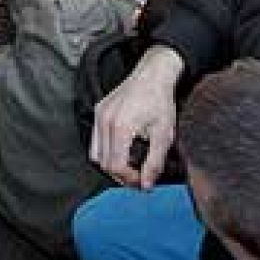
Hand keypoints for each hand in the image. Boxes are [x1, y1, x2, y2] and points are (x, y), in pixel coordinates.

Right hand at [90, 45, 182, 188]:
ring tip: (130, 166)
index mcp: (121, 126)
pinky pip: (95, 140)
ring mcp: (99, 115)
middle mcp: (105, 120)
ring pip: (96, 154)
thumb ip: (155, 162)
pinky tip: (122, 151)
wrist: (153, 74)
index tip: (143, 181)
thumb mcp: (164, 134)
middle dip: (121, 175)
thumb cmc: (160, 100)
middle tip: (138, 177)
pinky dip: (106, 151)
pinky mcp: (98, 111)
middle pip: (104, 163)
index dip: (129, 179)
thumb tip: (146, 185)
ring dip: (111, 165)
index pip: (116, 165)